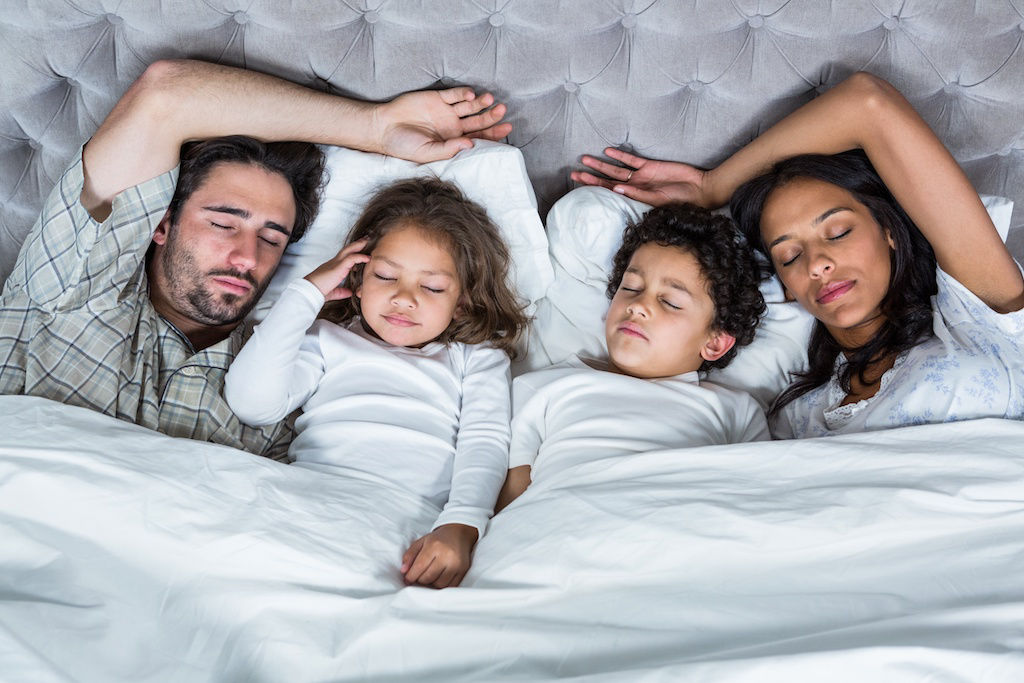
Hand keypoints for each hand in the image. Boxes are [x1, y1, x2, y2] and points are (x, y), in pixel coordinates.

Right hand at [303, 239, 369, 300]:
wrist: (310, 291)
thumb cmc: (318, 291)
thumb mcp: (333, 292)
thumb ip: (342, 291)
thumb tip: (349, 292)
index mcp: (333, 267)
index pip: (344, 257)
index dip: (353, 253)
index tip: (361, 251)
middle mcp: (334, 263)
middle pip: (347, 249)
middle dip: (357, 244)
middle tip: (366, 239)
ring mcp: (336, 263)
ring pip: (349, 250)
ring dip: (359, 245)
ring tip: (368, 241)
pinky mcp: (338, 267)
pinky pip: (351, 258)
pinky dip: (360, 257)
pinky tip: (367, 258)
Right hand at [372, 87, 512, 162]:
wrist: (384, 128)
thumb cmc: (404, 146)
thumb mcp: (427, 153)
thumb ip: (449, 149)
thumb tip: (471, 143)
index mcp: (454, 141)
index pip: (478, 138)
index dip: (493, 134)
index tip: (506, 129)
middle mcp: (453, 126)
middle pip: (478, 121)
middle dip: (491, 116)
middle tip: (503, 111)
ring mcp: (446, 111)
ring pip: (470, 106)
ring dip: (481, 103)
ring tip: (490, 100)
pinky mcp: (437, 98)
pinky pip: (454, 94)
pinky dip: (463, 93)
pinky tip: (471, 95)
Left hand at [401, 523, 478, 588]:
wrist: (459, 533)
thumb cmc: (438, 539)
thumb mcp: (421, 542)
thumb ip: (409, 555)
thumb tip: (403, 571)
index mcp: (434, 546)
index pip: (419, 567)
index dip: (410, 576)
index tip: (407, 579)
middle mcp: (446, 555)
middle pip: (428, 578)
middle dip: (420, 580)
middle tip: (418, 576)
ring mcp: (456, 564)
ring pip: (438, 584)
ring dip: (431, 583)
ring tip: (429, 576)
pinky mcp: (463, 570)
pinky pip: (450, 586)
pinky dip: (442, 585)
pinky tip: (438, 578)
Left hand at [571, 148, 715, 207]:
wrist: (698, 189)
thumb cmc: (680, 201)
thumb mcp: (657, 200)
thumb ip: (638, 195)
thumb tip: (617, 190)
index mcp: (633, 197)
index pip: (608, 193)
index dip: (593, 189)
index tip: (578, 185)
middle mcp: (634, 186)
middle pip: (607, 181)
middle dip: (590, 177)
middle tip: (573, 173)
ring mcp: (641, 175)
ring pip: (615, 169)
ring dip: (600, 164)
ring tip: (585, 158)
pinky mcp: (650, 166)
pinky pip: (632, 160)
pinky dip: (620, 156)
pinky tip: (608, 151)